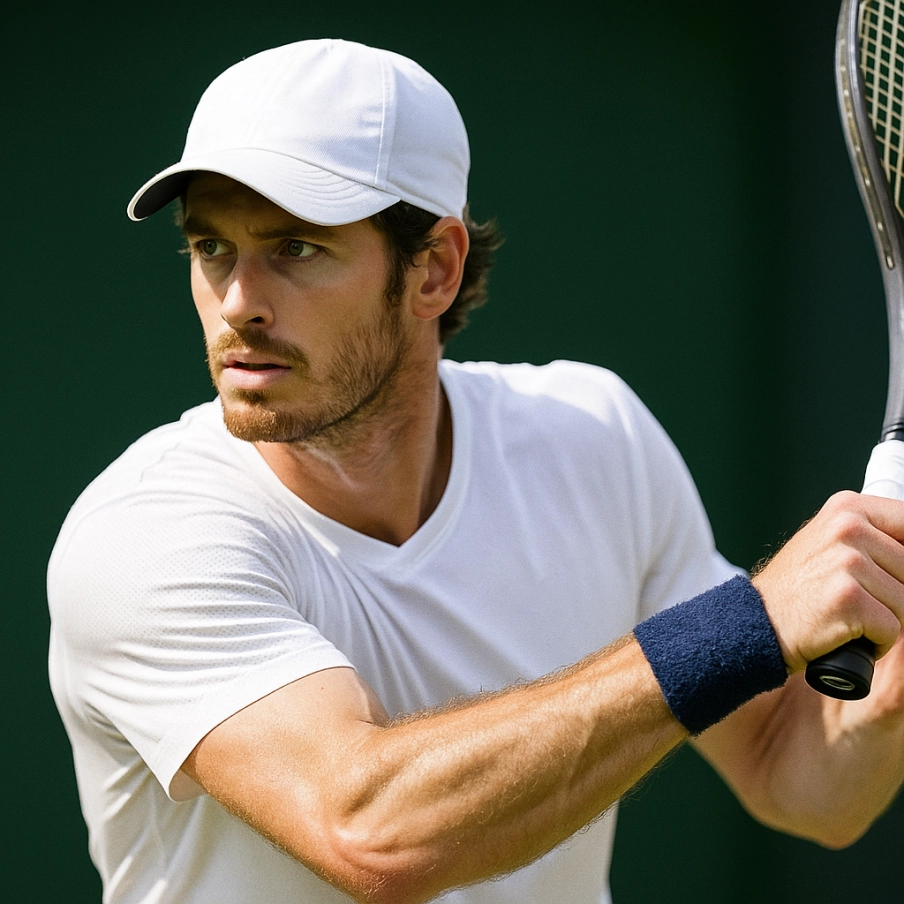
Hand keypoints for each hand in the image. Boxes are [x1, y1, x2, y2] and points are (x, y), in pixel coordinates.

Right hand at [752, 491, 903, 674]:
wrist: (756, 621)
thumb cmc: (798, 588)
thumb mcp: (831, 544)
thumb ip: (875, 538)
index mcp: (847, 508)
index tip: (893, 575)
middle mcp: (848, 527)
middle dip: (894, 595)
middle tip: (857, 601)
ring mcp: (847, 561)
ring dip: (885, 620)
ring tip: (849, 618)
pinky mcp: (847, 598)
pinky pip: (892, 628)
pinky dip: (876, 642)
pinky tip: (846, 634)